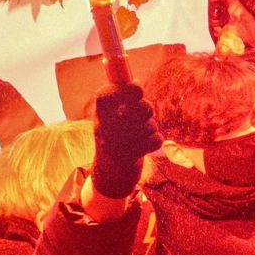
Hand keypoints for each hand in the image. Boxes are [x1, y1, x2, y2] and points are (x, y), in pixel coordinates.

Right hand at [90, 83, 159, 199]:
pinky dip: (155, 141)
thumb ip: (122, 99)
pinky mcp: (131, 157)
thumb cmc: (113, 138)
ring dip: (150, 127)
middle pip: (137, 108)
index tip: (138, 88)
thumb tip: (136, 81)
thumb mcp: (110, 117)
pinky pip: (155, 139)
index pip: (105, 95)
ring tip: (141, 132)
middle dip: (146, 108)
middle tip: (144, 113)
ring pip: (149, 125)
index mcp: (99, 116)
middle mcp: (105, 128)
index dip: (125, 89)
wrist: (109, 173)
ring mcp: (117, 144)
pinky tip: (146, 145)